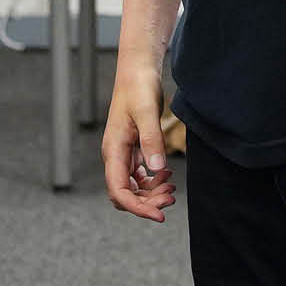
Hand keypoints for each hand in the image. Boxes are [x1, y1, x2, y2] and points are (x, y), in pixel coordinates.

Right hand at [103, 70, 177, 221]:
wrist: (138, 69)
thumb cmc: (139, 87)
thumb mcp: (147, 112)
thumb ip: (152, 140)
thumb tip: (157, 171)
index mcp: (113, 150)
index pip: (119, 191)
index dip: (137, 207)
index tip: (159, 215)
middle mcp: (115, 154)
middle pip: (126, 193)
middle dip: (147, 202)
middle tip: (172, 199)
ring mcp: (123, 152)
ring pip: (133, 186)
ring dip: (151, 193)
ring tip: (172, 189)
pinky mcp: (133, 147)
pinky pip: (139, 175)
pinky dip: (152, 181)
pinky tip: (167, 177)